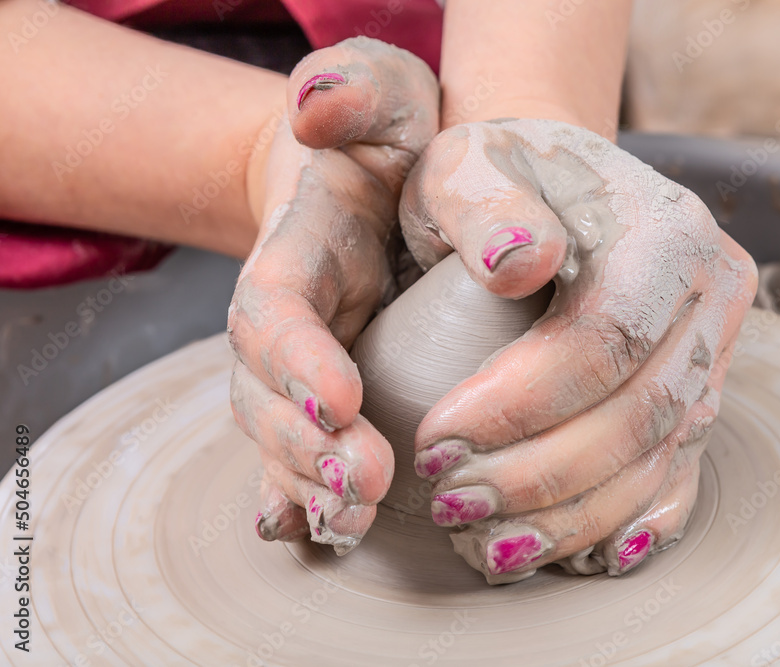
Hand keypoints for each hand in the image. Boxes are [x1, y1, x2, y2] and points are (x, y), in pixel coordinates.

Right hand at [227, 38, 438, 552]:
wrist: (384, 180)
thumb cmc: (389, 136)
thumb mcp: (383, 95)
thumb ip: (354, 89)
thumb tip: (318, 108)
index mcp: (297, 250)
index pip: (274, 308)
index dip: (296, 358)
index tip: (340, 398)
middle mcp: (290, 319)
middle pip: (266, 393)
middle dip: (305, 445)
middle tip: (363, 483)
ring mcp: (303, 365)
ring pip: (282, 438)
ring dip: (311, 484)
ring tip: (352, 522)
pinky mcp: (332, 396)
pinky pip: (303, 454)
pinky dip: (306, 497)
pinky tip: (322, 533)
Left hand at [400, 119, 756, 582]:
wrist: (554, 184)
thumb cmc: (497, 176)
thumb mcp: (468, 165)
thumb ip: (484, 202)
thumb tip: (519, 264)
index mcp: (663, 230)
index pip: (604, 338)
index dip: (521, 404)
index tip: (437, 440)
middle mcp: (709, 293)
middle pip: (640, 412)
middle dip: (541, 475)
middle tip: (452, 502)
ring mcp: (715, 348)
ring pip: (659, 457)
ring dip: (573, 515)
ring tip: (489, 543)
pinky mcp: (702, 391)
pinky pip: (680, 473)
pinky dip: (628, 521)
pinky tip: (577, 554)